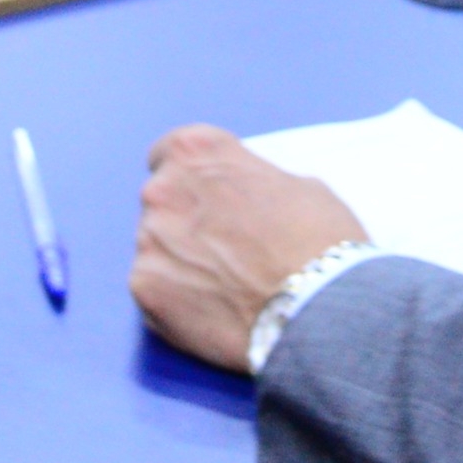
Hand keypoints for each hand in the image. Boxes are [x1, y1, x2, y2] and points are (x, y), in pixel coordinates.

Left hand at [131, 125, 367, 373]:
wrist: (317, 308)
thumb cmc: (319, 241)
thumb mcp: (299, 186)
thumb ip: (254, 182)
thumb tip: (246, 196)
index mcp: (196, 151)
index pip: (168, 153)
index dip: (189, 178)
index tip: (205, 197)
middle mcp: (162, 188)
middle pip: (161, 201)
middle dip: (184, 220)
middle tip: (223, 248)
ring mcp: (147, 240)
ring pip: (156, 247)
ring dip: (179, 260)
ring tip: (223, 286)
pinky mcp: (144, 288)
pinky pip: (154, 289)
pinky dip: (175, 299)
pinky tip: (212, 311)